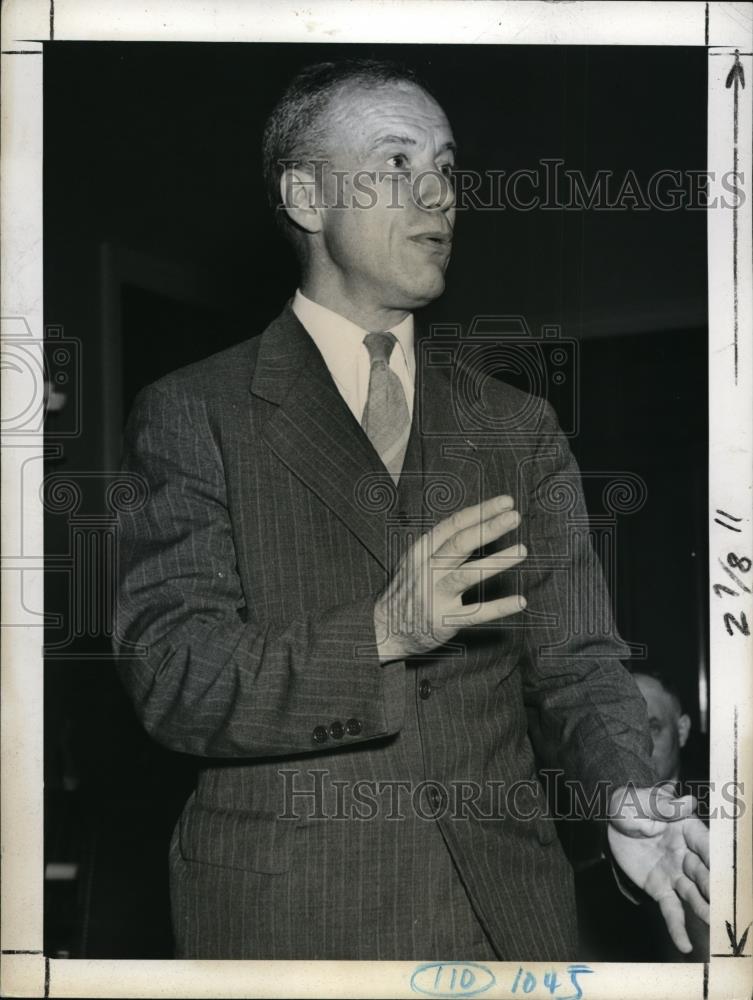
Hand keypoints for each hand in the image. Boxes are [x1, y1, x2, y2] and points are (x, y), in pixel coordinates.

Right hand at [373, 494, 526, 661]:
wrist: (382, 630)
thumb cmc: (406, 591)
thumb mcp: (415, 561)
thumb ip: (441, 545)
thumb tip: (477, 523)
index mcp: (420, 551)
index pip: (453, 525)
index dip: (480, 511)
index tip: (505, 502)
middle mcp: (426, 571)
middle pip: (460, 543)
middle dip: (489, 527)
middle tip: (515, 516)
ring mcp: (434, 596)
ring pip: (468, 575)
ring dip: (497, 562)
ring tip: (522, 550)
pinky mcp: (443, 621)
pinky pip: (475, 614)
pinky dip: (499, 607)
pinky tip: (520, 600)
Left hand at [607, 784, 709, 952]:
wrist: (610, 819)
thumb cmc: (631, 804)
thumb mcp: (643, 801)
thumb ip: (663, 806)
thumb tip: (687, 801)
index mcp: (688, 829)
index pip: (707, 845)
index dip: (717, 859)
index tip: (727, 873)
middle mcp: (688, 855)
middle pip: (703, 874)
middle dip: (713, 889)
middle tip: (723, 905)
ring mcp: (675, 874)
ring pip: (692, 894)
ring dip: (703, 910)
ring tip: (714, 925)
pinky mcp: (660, 888)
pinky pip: (671, 909)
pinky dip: (677, 927)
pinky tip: (685, 945)